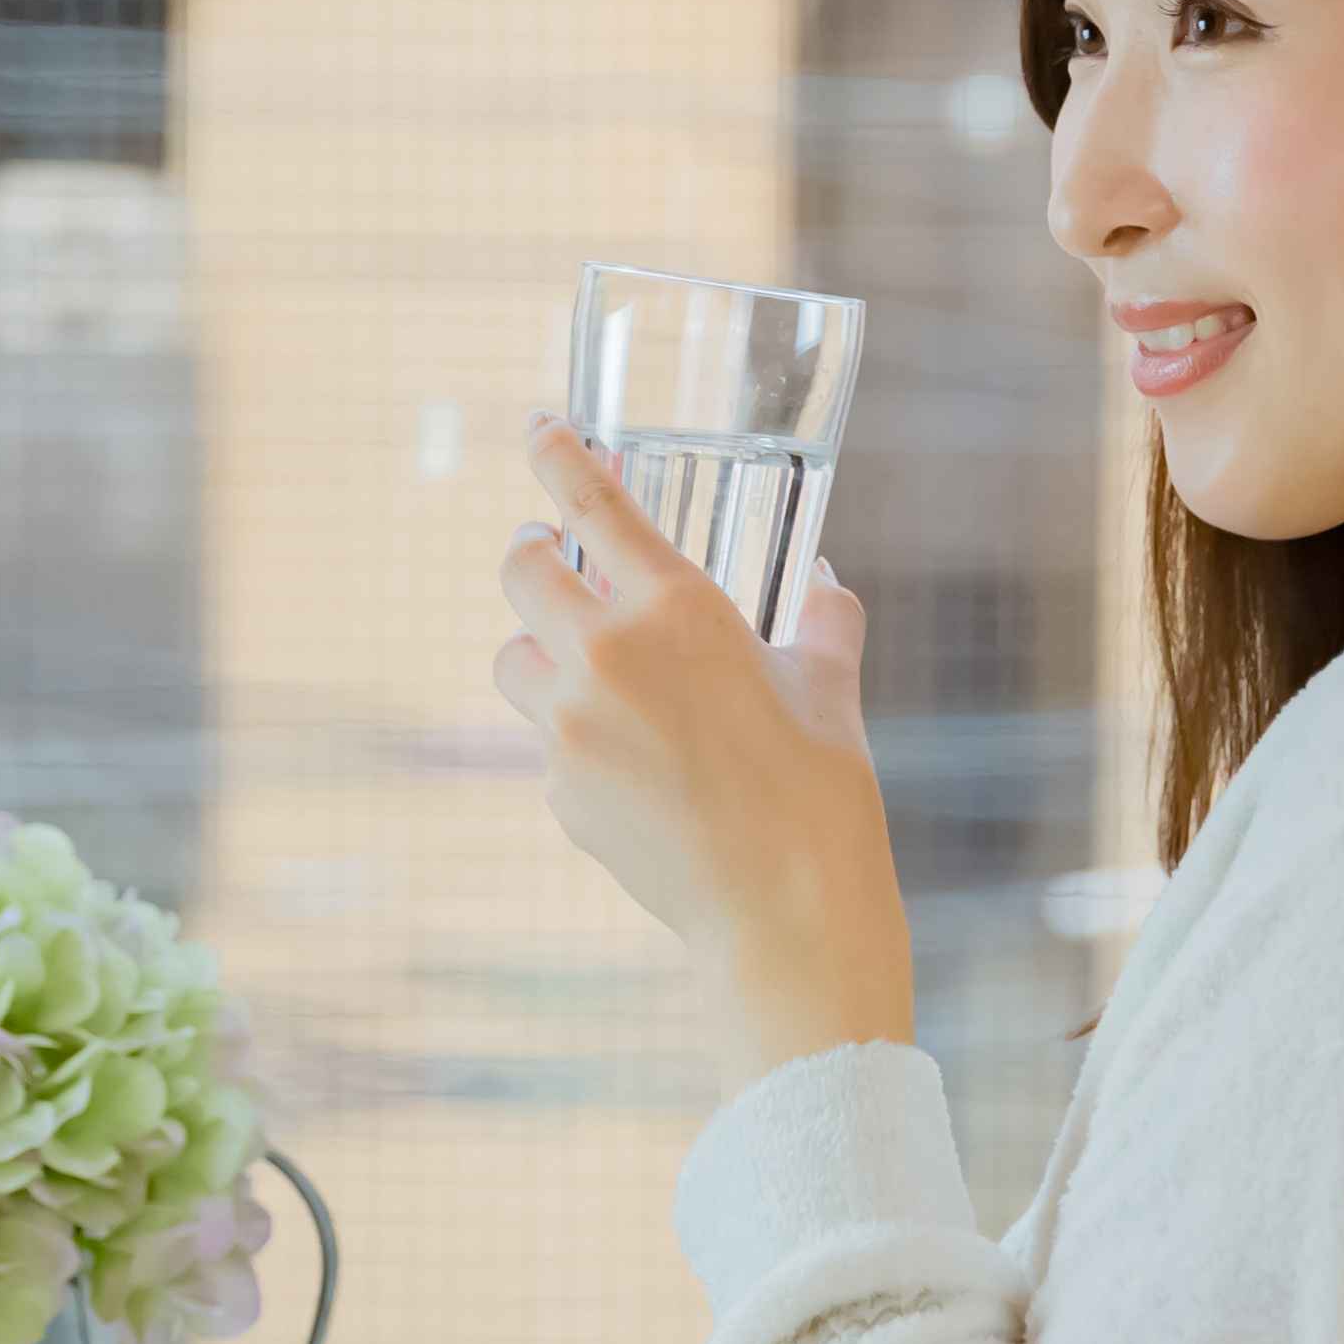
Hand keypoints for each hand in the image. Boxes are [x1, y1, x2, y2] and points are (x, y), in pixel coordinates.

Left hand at [490, 419, 911, 1079]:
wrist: (784, 915)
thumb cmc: (820, 793)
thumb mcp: (829, 687)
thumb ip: (823, 616)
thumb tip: (822, 575)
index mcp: (676, 608)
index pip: (591, 504)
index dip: (555, 454)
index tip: (540, 428)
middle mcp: (605, 655)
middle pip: (520, 571)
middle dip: (531, 553)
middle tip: (549, 553)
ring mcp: (568, 728)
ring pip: (514, 659)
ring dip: (540, 651)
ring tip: (590, 671)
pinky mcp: (557, 790)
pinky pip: (546, 741)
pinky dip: (575, 737)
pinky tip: (636, 766)